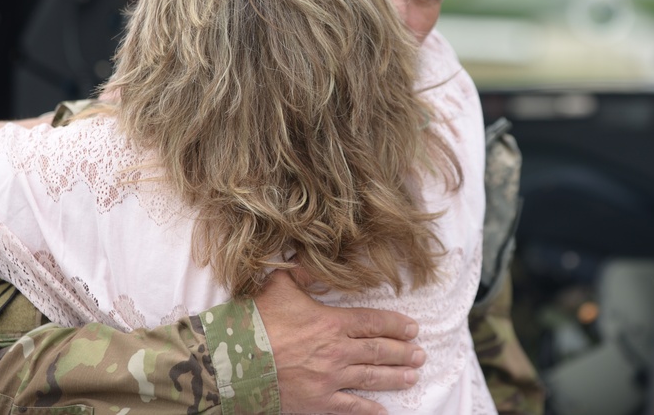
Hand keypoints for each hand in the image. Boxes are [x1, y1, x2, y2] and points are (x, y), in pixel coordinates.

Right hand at [255, 269, 424, 414]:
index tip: (412, 328)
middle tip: (420, 354)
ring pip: (371, 378)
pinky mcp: (317, 402)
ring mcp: (329, 379)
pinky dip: (369, 410)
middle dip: (402, 352)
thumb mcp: (279, 286)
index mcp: (331, 322)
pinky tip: (383, 411)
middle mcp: (336, 351)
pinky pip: (350, 407)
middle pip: (378, 351)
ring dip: (394, 377)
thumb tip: (311, 255)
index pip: (373, 322)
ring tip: (412, 376)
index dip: (396, 325)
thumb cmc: (255, 322)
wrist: (233, 362)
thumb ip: (301, 272)